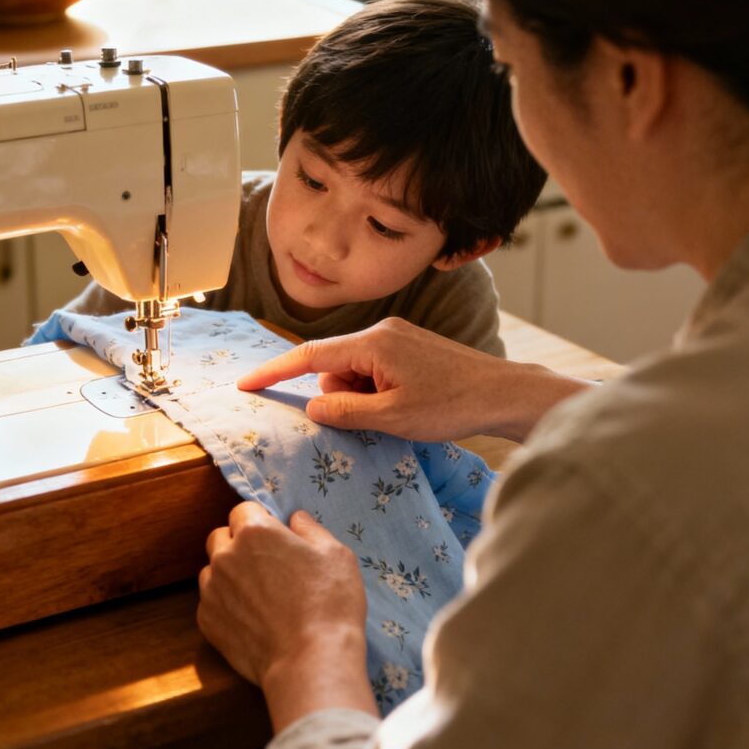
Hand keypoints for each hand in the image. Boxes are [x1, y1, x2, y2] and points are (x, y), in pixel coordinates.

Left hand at [198, 502, 376, 731]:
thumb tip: (295, 519)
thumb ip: (310, 529)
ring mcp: (212, 590)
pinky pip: (211, 603)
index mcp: (255, 531)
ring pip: (212, 570)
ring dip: (229, 574)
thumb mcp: (335, 554)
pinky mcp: (208, 623)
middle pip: (221, 537)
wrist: (311, 662)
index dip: (261, 522)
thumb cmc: (329, 602)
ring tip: (258, 595)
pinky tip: (251, 619)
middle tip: (266, 564)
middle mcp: (226, 556)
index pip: (244, 510)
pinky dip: (226, 605)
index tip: (276, 539)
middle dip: (238, 543)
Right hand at [237, 317, 585, 441]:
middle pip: (333, 366)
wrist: (504, 392)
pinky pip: (375, 368)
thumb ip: (345, 412)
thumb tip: (312, 406)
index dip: (273, 371)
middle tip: (376, 417)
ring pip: (354, 370)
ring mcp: (397, 336)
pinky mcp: (410, 346)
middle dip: (340, 395)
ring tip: (399, 412)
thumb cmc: (451, 405)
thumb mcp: (392, 417)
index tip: (245, 384)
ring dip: (362, 396)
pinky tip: (407, 404)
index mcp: (372, 343)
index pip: (308, 355)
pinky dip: (377, 390)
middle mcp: (381, 331)